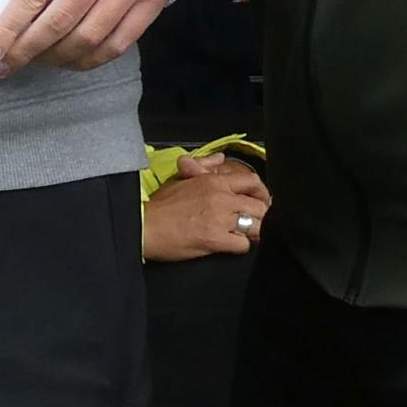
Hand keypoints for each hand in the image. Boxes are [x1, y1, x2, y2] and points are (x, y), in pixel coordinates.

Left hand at [0, 0, 173, 76]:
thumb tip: (12, 26)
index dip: (11, 27)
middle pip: (61, 20)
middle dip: (27, 49)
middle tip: (6, 65)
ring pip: (88, 39)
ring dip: (56, 58)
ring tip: (37, 61)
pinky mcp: (154, 1)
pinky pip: (116, 45)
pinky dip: (88, 60)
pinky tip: (68, 60)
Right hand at [140, 155, 269, 262]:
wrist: (145, 226)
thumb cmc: (160, 205)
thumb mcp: (180, 178)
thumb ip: (203, 166)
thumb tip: (220, 159)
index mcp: (214, 181)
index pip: (251, 181)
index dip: (261, 193)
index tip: (260, 201)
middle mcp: (221, 197)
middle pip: (259, 206)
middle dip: (261, 216)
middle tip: (255, 222)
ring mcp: (220, 219)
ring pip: (256, 225)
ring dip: (253, 232)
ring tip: (245, 235)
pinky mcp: (215, 239)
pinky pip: (243, 245)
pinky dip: (241, 247)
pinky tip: (231, 246)